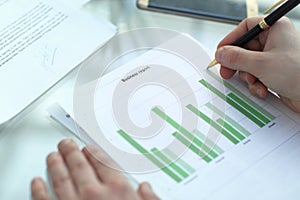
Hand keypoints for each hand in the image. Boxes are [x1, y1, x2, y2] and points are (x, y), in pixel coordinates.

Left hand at [31, 139, 159, 199]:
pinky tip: (37, 182)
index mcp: (118, 188)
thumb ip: (150, 199)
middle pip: (79, 164)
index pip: (102, 161)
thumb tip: (146, 188)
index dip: (93, 151)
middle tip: (66, 144)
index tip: (88, 147)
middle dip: (71, 151)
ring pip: (60, 178)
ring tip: (53, 156)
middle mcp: (94, 193)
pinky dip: (39, 190)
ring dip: (55, 164)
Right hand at [215, 16, 299, 111]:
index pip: (245, 28)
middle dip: (237, 63)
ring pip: (249, 64)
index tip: (221, 52)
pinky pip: (257, 75)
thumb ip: (236, 58)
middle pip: (245, 48)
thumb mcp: (261, 64)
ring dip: (248, 77)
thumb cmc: (299, 74)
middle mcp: (275, 41)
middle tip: (227, 72)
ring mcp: (275, 58)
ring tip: (255, 83)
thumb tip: (221, 53)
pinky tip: (263, 90)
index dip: (231, 40)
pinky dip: (256, 84)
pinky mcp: (275, 73)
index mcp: (275, 29)